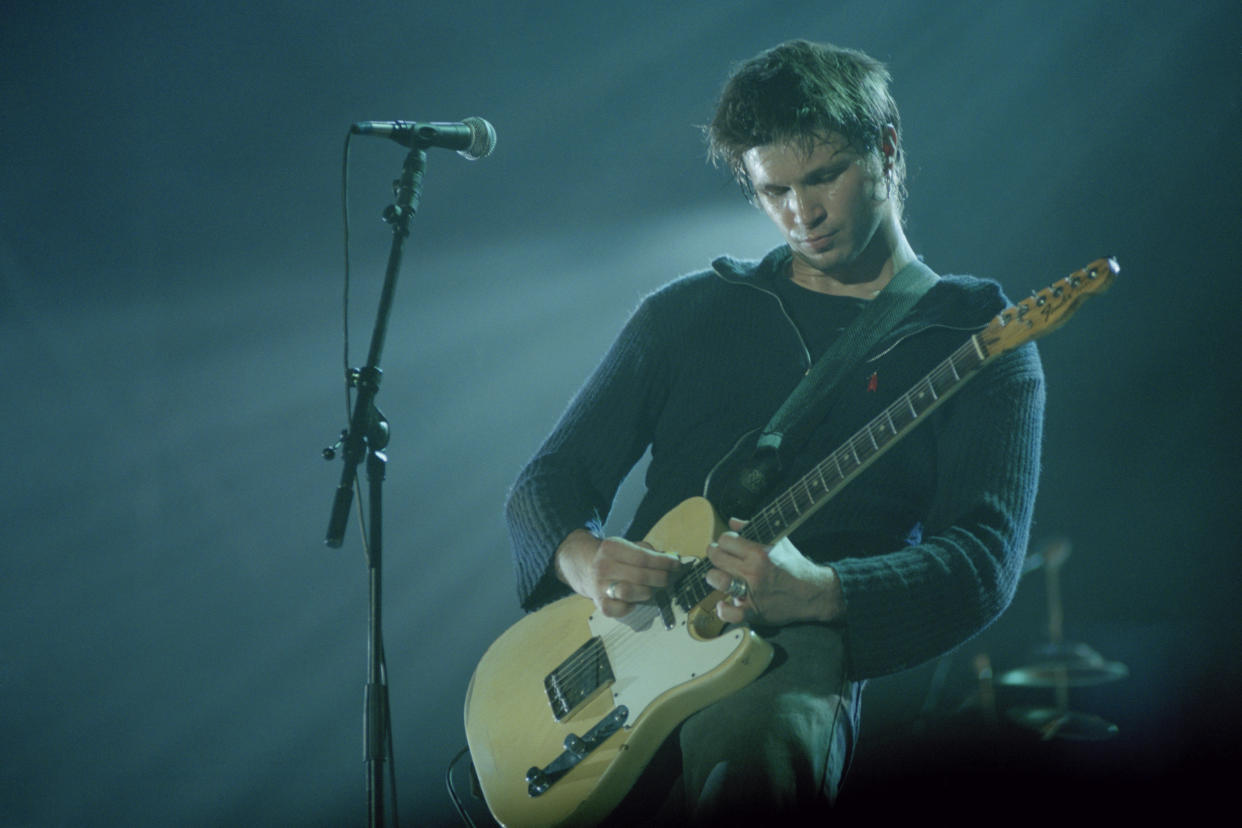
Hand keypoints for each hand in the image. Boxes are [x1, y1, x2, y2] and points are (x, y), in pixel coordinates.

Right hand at [554, 529, 680, 617]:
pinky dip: (630, 607)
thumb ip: (647, 551)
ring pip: (629, 592)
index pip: (643, 557)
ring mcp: (599, 586)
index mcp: (611, 548)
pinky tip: (634, 601)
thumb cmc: (613, 557)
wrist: (584, 567)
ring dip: (646, 592)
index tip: (676, 565)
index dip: (663, 562)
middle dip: (659, 578)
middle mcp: (603, 566)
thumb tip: (670, 559)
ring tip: (651, 589)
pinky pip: (619, 610)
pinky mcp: (599, 604)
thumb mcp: (626, 546)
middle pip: (639, 575)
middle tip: (667, 579)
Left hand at [705, 518, 843, 625]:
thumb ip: (753, 530)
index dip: (723, 540)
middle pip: (718, 558)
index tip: (726, 544)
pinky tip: (722, 604)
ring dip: (714, 577)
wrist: (814, 592)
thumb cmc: (795, 566)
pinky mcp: (755, 611)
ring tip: (717, 576)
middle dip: (714, 554)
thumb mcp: (778, 542)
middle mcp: (754, 572)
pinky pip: (732, 613)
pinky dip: (724, 610)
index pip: (726, 540)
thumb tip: (733, 521)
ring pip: (719, 581)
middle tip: (717, 556)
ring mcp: (753, 592)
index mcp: (760, 553)